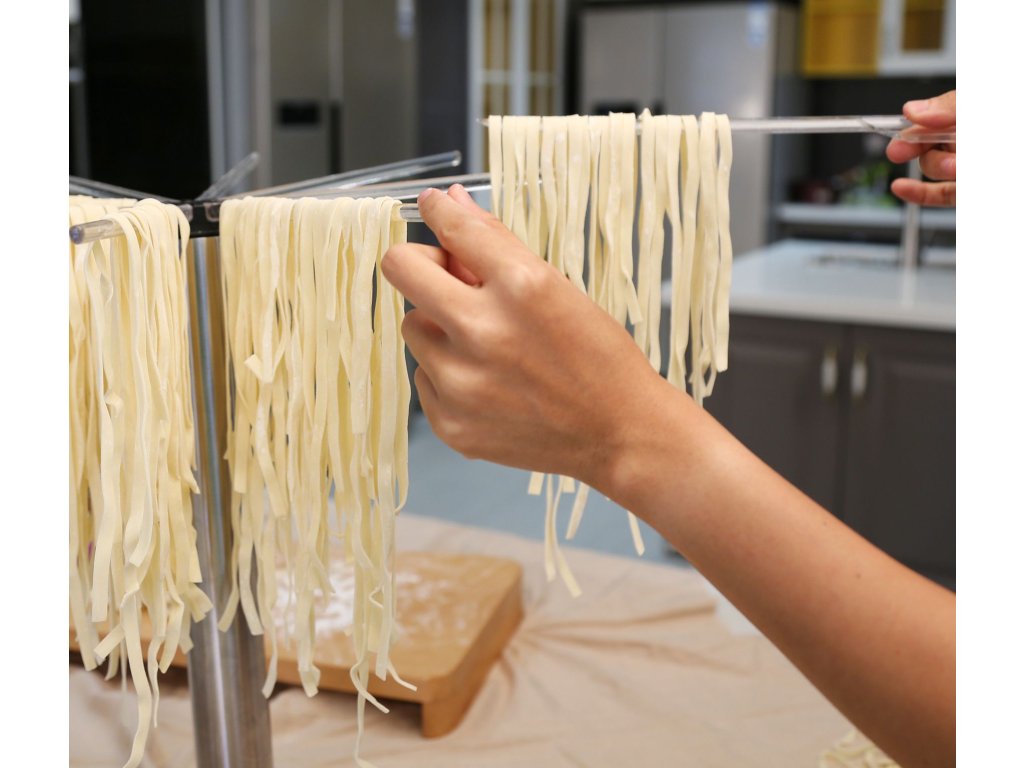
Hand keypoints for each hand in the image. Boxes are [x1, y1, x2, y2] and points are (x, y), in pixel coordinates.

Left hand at [380, 184, 666, 489]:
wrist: (619, 434)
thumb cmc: (597, 360)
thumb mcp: (557, 286)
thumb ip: (495, 242)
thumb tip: (450, 202)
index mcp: (521, 287)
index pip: (450, 227)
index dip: (438, 212)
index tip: (436, 209)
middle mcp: (484, 333)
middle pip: (401, 269)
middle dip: (424, 266)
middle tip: (456, 283)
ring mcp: (462, 384)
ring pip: (412, 326)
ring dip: (440, 327)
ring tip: (489, 346)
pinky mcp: (450, 423)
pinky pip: (422, 375)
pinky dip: (447, 373)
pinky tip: (491, 383)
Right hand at [886, 90, 955, 206]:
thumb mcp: (978, 110)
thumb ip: (951, 106)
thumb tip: (914, 110)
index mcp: (965, 117)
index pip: (932, 115)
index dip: (912, 121)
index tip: (893, 124)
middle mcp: (965, 142)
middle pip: (928, 141)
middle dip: (919, 145)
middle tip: (901, 149)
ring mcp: (964, 169)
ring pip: (933, 168)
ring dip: (938, 167)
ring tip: (958, 166)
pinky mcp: (965, 192)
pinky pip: (938, 195)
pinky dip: (918, 193)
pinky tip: (900, 187)